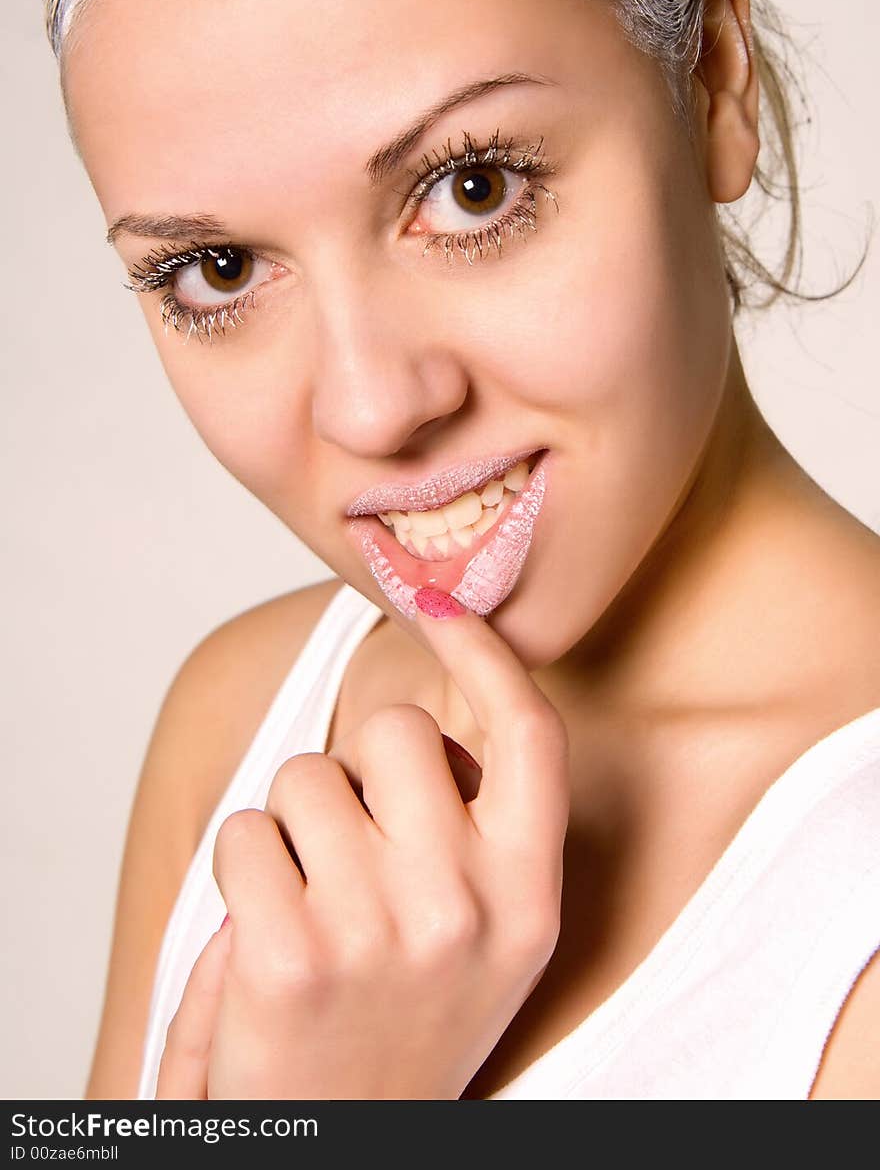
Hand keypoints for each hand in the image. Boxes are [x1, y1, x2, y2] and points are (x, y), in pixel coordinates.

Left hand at [156, 597, 569, 1099]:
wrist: (348, 1146)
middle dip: (359, 766)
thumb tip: (426, 710)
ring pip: (305, 777)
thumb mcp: (488, 931)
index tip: (441, 602)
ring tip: (312, 902)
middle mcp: (467, 906)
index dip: (488, 653)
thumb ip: (476, 827)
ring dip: (294, 824)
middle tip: (354, 846)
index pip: (530, 736)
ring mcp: (379, 929)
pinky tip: (264, 932)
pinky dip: (243, 867)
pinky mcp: (289, 953)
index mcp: (529, 894)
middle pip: (395, 734)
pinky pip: (245, 831)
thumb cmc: (408, 1018)